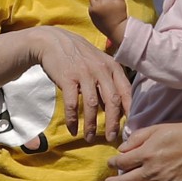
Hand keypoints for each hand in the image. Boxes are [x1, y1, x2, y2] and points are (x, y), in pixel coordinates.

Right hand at [30, 26, 131, 142]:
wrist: (52, 41)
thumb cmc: (78, 55)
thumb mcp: (98, 62)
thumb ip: (108, 82)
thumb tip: (116, 108)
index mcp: (112, 66)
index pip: (126, 91)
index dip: (129, 111)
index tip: (129, 127)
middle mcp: (101, 69)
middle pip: (112, 101)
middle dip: (113, 123)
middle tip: (112, 138)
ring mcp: (84, 73)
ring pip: (92, 105)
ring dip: (91, 125)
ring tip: (90, 138)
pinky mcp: (67, 78)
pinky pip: (72, 104)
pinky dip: (72, 119)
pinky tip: (73, 129)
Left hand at [88, 0, 127, 47]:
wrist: (117, 30)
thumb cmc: (119, 15)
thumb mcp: (120, 0)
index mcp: (100, 0)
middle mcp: (93, 6)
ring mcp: (91, 12)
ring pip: (91, 1)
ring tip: (105, 1)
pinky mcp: (92, 18)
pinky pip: (92, 8)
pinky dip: (95, 6)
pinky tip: (103, 8)